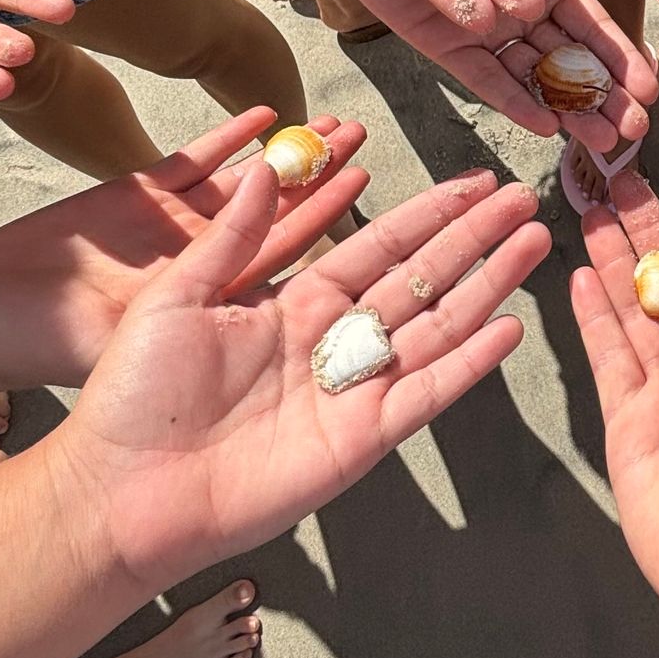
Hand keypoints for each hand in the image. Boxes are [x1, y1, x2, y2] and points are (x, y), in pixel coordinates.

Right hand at [0, 107, 369, 388]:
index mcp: (210, 299)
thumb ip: (197, 316)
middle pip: (274, 209)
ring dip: (283, 151)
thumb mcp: (137, 334)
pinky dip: (224, 140)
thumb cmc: (53, 345)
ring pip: (241, 180)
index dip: (324, 214)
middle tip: (360, 136)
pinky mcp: (131, 194)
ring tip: (328, 120)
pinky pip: (188, 162)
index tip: (364, 182)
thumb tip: (276, 318)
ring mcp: (168, 223)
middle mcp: (200, 258)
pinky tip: (261, 116)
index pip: (283, 249)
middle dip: (316, 173)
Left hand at [57, 160, 549, 590]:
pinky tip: (509, 325)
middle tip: (523, 197)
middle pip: (421, 278)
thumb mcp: (175, 297)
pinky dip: (469, 362)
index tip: (472, 181)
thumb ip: (232, 237)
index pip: (377, 245)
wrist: (124, 491)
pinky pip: (426, 392)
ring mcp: (353, 391)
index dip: (427, 212)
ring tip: (533, 241)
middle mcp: (333, 342)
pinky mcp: (362, 439)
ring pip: (436, 326)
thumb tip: (267, 166)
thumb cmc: (135, 397)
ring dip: (487, 284)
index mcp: (292, 302)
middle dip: (473, 237)